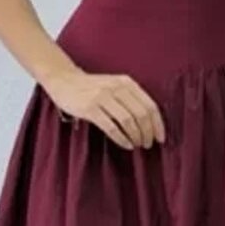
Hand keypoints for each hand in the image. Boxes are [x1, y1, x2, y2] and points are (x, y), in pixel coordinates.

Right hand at [44, 67, 166, 149]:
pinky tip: (126, 144)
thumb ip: (131, 98)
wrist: (65, 80)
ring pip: (128, 121)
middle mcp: (117, 88)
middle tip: (148, 144)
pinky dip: (121, 138)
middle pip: (141, 114)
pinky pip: (111, 127)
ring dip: (136, 136)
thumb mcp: (115, 85)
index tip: (160, 138)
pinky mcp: (90, 108)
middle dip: (148, 133)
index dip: (158, 124)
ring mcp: (103, 97)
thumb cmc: (93, 87)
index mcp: (126, 83)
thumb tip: (150, 122)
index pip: (150, 105)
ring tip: (137, 145)